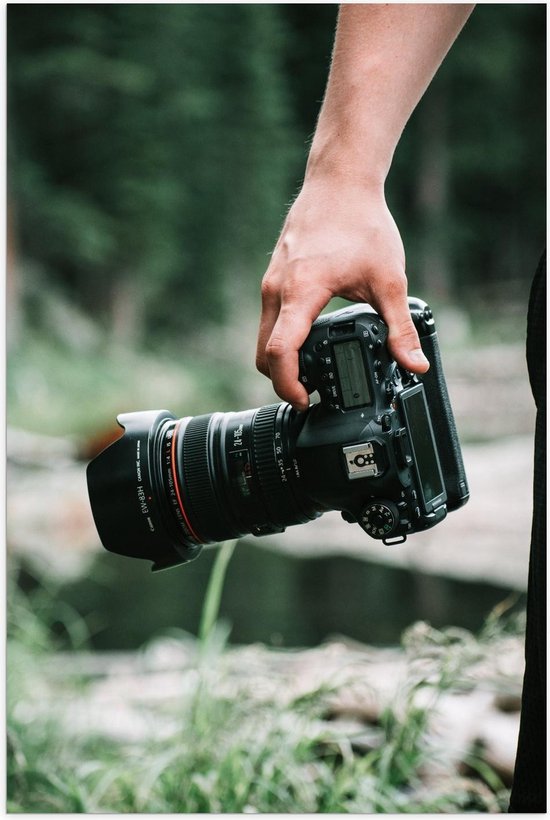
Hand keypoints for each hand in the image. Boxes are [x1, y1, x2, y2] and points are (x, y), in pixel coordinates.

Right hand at [256, 177, 428, 410]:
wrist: (340, 182)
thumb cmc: (361, 223)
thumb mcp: (388, 280)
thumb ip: (399, 328)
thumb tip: (415, 364)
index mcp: (301, 292)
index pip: (280, 352)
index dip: (288, 385)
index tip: (307, 401)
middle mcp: (277, 290)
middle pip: (263, 353)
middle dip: (282, 380)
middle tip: (312, 394)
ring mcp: (271, 283)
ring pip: (264, 337)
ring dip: (281, 360)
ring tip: (312, 373)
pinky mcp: (274, 278)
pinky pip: (269, 320)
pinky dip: (282, 339)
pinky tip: (310, 342)